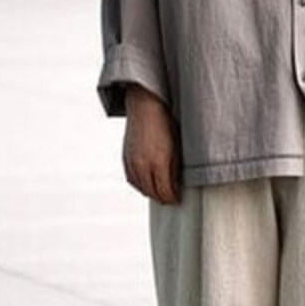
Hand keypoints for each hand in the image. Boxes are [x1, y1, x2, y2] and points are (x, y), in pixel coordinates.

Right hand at [122, 85, 181, 204]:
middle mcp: (143, 165)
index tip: (178, 199)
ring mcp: (132, 162)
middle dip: (162, 198)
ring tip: (160, 192)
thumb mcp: (177, 146)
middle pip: (152, 192)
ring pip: (140, 188)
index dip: (172, 198)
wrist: (145, 106)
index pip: (165, 191)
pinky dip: (139, 184)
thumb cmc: (165, 122)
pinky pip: (131, 179)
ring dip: (150, 192)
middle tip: (171, 198)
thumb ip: (175, 167)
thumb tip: (176, 184)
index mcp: (159, 162)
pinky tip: (147, 183)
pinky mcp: (125, 158)